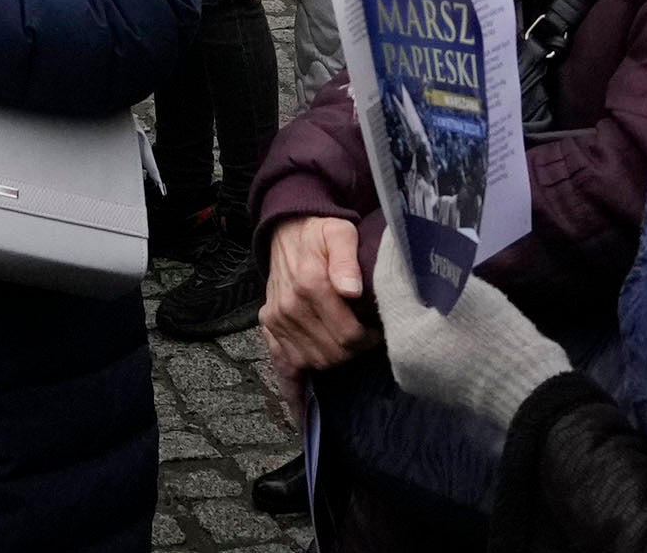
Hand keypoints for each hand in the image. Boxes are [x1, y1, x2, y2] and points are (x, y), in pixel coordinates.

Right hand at [259, 215, 372, 376]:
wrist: (286, 230)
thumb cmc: (320, 233)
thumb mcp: (339, 232)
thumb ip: (347, 259)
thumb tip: (351, 290)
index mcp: (310, 284)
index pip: (348, 334)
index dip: (369, 338)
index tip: (377, 329)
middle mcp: (290, 307)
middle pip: (333, 353)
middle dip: (354, 351)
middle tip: (365, 337)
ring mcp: (277, 320)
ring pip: (314, 362)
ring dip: (334, 362)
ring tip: (346, 346)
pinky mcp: (269, 327)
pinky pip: (281, 366)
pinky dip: (292, 392)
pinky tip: (301, 415)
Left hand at [373, 227, 569, 434]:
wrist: (532, 394)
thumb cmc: (498, 339)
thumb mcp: (465, 292)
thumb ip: (436, 266)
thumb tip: (422, 242)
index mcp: (402, 340)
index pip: (387, 282)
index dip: (393, 249)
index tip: (399, 221)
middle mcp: (400, 361)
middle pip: (395, 302)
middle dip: (403, 269)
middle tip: (413, 235)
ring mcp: (418, 374)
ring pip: (409, 320)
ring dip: (416, 290)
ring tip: (427, 257)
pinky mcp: (437, 379)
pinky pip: (423, 337)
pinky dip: (428, 312)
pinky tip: (440, 291)